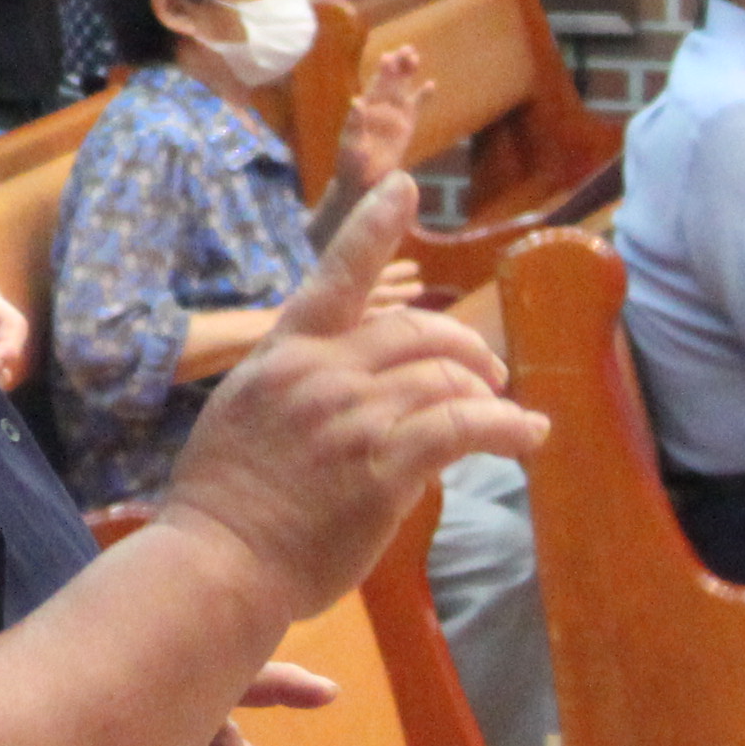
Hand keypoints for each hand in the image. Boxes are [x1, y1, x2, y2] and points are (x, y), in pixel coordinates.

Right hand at [159, 178, 543, 618]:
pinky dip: (505, 427)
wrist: (218, 561)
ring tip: (511, 415)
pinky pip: (462, 430)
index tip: (404, 185)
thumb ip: (292, 387)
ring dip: (488, 394)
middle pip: (416, 332)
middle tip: (488, 373)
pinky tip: (526, 435)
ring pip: (445, 380)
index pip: (335, 275)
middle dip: (464, 348)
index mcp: (284, 355)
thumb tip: (338, 386)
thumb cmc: (221, 502)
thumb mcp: (242, 414)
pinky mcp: (385, 469)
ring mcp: (355, 419)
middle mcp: (323, 375)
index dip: (373, 226)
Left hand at [331, 44, 430, 204]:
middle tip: (407, 48)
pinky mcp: (406, 128)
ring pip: (403, 89)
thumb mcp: (351, 142)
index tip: (388, 58)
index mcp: (365, 108)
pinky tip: (431, 84)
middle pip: (391, 81)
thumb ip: (355, 123)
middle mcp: (380, 108)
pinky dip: (423, 97)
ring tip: (415, 57)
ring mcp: (394, 116)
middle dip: (398, 64)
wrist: (362, 181)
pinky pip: (416, 108)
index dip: (382, 71)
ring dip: (408, 74)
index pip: (375, 84)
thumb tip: (356, 102)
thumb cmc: (351, 161)